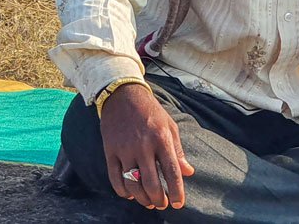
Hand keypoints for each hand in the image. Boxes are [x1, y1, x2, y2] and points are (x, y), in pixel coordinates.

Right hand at [99, 83, 194, 210]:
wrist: (122, 94)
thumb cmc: (150, 111)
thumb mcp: (169, 125)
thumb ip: (178, 150)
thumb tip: (188, 172)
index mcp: (161, 138)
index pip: (172, 172)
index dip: (177, 192)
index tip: (178, 204)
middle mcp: (143, 145)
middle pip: (152, 183)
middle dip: (159, 200)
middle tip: (162, 204)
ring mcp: (125, 149)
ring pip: (133, 184)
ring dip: (142, 199)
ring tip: (149, 202)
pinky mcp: (110, 150)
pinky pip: (115, 178)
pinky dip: (123, 191)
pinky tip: (130, 194)